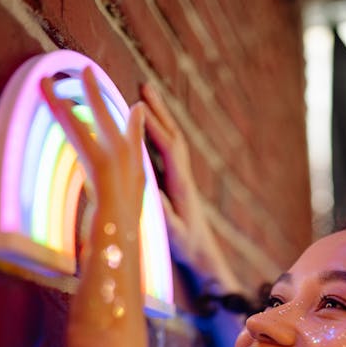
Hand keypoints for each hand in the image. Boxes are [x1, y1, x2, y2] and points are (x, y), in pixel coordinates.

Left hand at [42, 67, 146, 346]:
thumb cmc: (103, 339)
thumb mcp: (95, 298)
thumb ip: (94, 272)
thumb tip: (87, 269)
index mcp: (124, 236)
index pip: (126, 181)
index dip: (123, 144)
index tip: (117, 116)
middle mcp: (129, 223)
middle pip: (124, 154)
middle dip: (107, 112)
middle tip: (92, 74)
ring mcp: (123, 222)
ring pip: (112, 149)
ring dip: (91, 106)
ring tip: (74, 69)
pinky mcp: (110, 224)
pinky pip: (95, 163)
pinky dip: (79, 128)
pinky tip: (64, 101)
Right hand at [142, 83, 240, 292]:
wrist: (206, 260)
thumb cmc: (190, 249)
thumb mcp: (175, 234)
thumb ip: (164, 213)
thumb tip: (148, 190)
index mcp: (183, 186)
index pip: (169, 149)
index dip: (155, 127)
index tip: (139, 106)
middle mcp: (183, 178)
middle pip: (172, 136)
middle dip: (159, 110)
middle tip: (144, 86)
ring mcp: (180, 180)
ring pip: (170, 142)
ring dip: (158, 118)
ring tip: (143, 96)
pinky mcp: (176, 186)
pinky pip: (164, 154)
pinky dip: (154, 136)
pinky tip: (143, 129)